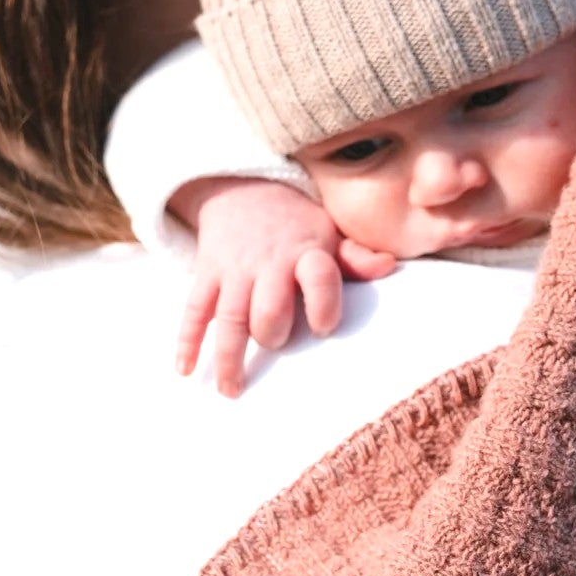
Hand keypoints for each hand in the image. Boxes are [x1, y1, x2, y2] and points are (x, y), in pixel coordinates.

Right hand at [168, 177, 394, 397]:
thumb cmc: (296, 221)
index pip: (318, 277)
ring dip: (228, 356)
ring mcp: (234, 270)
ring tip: (232, 390)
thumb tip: (388, 266)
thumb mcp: (328, 232)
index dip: (323, 305)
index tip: (323, 327)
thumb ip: (354, 256)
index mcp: (305, 251)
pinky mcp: (207, 273)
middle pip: (268, 306)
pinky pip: (194, 309)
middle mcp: (268, 262)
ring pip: (230, 316)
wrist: (243, 186)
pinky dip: (188, 340)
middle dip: (272, 332)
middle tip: (277, 343)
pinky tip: (186, 369)